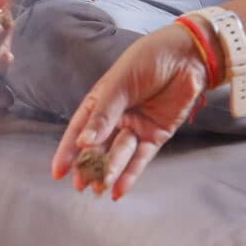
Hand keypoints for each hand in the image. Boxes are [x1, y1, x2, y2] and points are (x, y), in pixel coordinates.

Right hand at [49, 24, 210, 198]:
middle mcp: (116, 117)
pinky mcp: (157, 135)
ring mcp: (136, 127)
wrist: (187, 55)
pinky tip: (119, 190)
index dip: (68, 151)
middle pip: (98, 147)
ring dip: (109, 171)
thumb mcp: (120, 84)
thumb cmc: (148, 60)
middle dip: (88, 166)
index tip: (58, 172)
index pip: (79, 129)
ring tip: (99, 187)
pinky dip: (130, 174)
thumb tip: (83, 142)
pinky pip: (141, 158)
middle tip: (80, 185)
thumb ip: (103, 115)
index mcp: (100, 101)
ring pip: (119, 154)